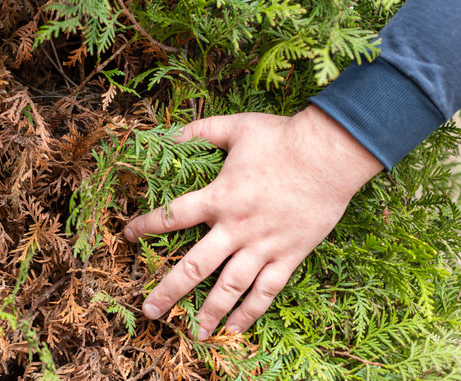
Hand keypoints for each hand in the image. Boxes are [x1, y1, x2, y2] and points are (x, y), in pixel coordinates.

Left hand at [123, 105, 383, 338]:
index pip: (172, 216)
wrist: (331, 154)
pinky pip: (267, 290)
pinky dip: (251, 312)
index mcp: (219, 197)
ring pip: (230, 286)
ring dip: (210, 311)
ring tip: (194, 334)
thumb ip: (200, 131)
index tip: (128, 235)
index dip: (147, 226)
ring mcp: (263, 245)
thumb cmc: (283, 138)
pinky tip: (236, 329)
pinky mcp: (289, 255)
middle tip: (149, 310)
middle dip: (169, 290)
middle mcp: (236, 228)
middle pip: (195, 266)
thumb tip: (169, 134)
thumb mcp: (235, 126)